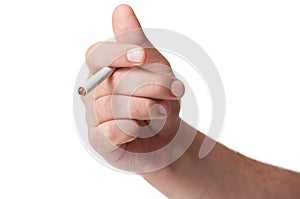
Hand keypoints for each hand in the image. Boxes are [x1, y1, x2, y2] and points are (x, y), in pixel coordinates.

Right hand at [82, 5, 184, 172]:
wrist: (166, 134)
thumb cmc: (158, 98)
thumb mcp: (155, 67)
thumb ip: (136, 42)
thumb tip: (121, 10)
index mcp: (105, 71)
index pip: (97, 55)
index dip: (117, 53)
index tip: (140, 55)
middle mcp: (94, 92)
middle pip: (113, 81)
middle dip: (150, 84)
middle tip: (175, 90)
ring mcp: (94, 117)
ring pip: (112, 106)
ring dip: (145, 107)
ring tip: (163, 111)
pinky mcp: (100, 141)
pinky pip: (111, 131)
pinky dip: (133, 128)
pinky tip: (142, 128)